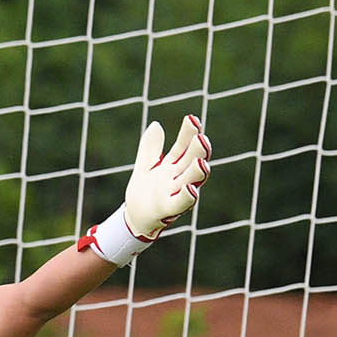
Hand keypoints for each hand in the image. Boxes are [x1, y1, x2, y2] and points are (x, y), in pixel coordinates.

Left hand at [121, 115, 209, 239]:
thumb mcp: (144, 166)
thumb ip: (150, 148)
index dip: (189, 133)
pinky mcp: (168, 210)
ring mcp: (175, 193)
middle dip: (199, 151)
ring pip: (191, 181)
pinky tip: (191, 188)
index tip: (192, 119)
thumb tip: (156, 125)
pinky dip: (187, 196)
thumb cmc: (143, 192)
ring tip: (201, 162)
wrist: (134, 217)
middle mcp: (178, 178)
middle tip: (202, 138)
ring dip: (197, 172)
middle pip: (192, 162)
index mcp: (173, 166)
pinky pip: (180, 203)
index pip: (184, 146)